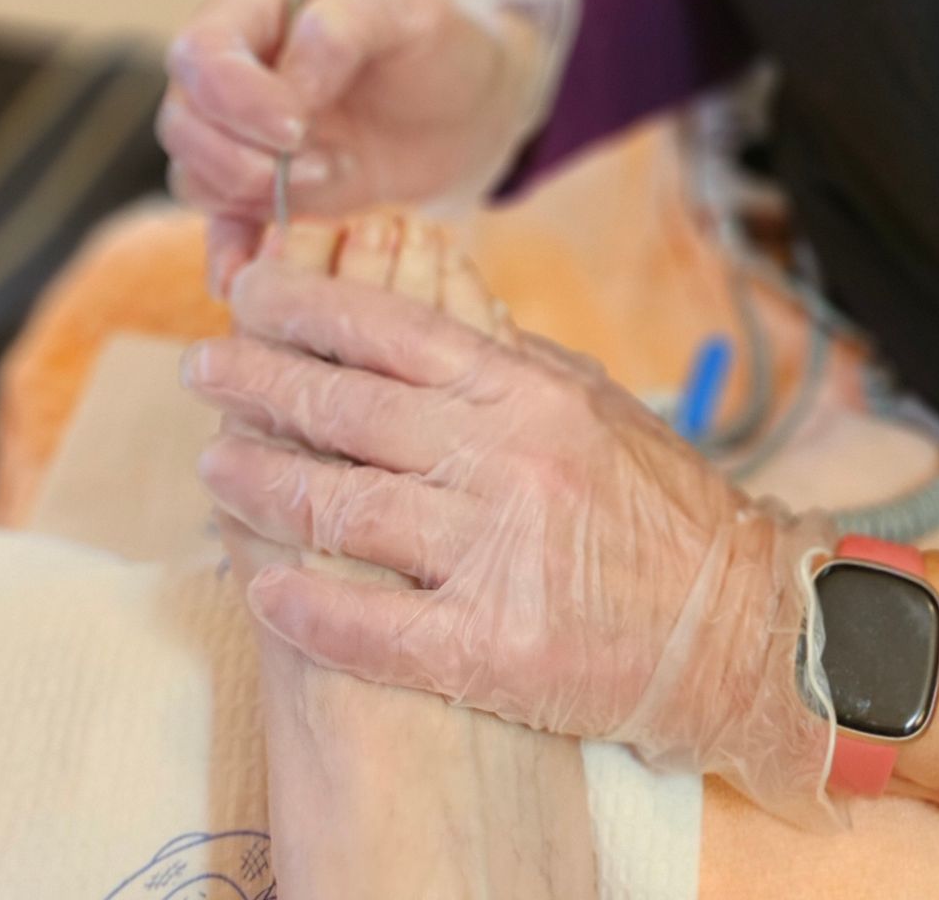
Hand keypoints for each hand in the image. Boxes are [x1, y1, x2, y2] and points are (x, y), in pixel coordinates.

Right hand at [157, 0, 569, 295]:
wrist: (470, 108)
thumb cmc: (440, 45)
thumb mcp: (413, 10)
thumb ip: (347, 25)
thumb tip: (289, 78)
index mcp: (257, 13)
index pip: (202, 52)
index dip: (236, 97)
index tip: (299, 127)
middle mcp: (234, 74)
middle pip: (183, 122)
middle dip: (243, 158)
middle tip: (326, 166)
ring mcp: (242, 137)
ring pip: (194, 177)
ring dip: (252, 196)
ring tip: (337, 179)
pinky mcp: (265, 194)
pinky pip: (221, 227)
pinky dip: (229, 254)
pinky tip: (246, 277)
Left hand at [184, 256, 840, 823]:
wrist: (736, 621)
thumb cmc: (657, 506)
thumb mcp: (586, 401)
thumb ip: (502, 357)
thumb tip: (425, 294)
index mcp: (523, 389)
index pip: (389, 330)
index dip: (305, 306)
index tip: (246, 291)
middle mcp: (503, 457)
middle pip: (344, 410)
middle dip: (257, 383)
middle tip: (201, 370)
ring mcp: (494, 552)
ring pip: (339, 508)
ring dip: (258, 486)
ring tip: (213, 469)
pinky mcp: (490, 647)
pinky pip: (371, 626)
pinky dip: (304, 606)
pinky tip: (260, 588)